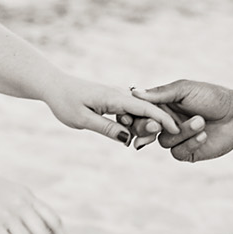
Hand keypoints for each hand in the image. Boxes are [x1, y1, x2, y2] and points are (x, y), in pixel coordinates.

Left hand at [45, 76, 180, 147]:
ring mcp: (119, 96)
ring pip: (140, 114)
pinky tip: (126, 134)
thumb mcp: (83, 120)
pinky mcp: (115, 100)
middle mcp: (121, 94)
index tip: (177, 131)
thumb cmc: (66, 102)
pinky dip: (133, 124)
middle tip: (138, 147)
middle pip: (147, 112)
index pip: (147, 108)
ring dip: (141, 128)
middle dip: (151, 129)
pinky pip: (131, 113)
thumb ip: (106, 128)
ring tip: (131, 143)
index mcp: (115, 97)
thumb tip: (128, 138)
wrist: (55, 86)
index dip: (164, 120)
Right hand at [117, 79, 232, 160]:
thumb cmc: (213, 97)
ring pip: (164, 141)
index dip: (135, 116)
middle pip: (145, 130)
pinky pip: (178, 153)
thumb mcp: (185, 90)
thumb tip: (135, 93)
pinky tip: (204, 135)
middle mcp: (166, 123)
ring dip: (183, 132)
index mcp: (162, 106)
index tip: (132, 115)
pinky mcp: (188, 152)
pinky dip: (190, 143)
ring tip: (201, 121)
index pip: (140, 113)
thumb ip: (161, 93)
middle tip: (159, 124)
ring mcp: (177, 139)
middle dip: (150, 127)